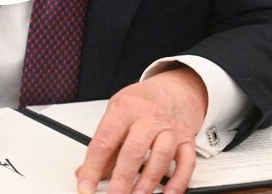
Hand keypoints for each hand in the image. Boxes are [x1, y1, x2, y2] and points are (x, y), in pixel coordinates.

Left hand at [76, 67, 207, 193]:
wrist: (175, 87)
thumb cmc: (143, 101)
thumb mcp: (117, 112)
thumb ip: (104, 142)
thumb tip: (85, 171)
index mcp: (124, 108)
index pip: (104, 141)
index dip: (93, 167)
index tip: (86, 186)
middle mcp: (148, 117)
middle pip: (133, 150)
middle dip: (122, 178)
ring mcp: (169, 128)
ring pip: (161, 156)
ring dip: (148, 181)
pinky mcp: (186, 139)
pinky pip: (186, 162)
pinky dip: (178, 181)